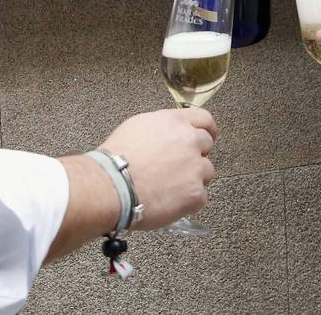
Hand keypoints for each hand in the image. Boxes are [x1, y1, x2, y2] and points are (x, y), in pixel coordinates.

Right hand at [99, 107, 216, 229]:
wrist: (112, 185)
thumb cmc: (115, 158)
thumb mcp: (137, 127)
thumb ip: (161, 128)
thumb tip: (168, 134)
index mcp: (175, 121)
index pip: (204, 119)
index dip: (206, 129)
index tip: (208, 135)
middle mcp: (189, 141)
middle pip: (207, 145)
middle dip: (196, 155)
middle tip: (179, 167)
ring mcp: (195, 167)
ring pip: (206, 172)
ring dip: (193, 178)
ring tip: (170, 187)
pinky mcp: (195, 194)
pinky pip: (200, 197)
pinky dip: (188, 201)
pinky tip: (169, 200)